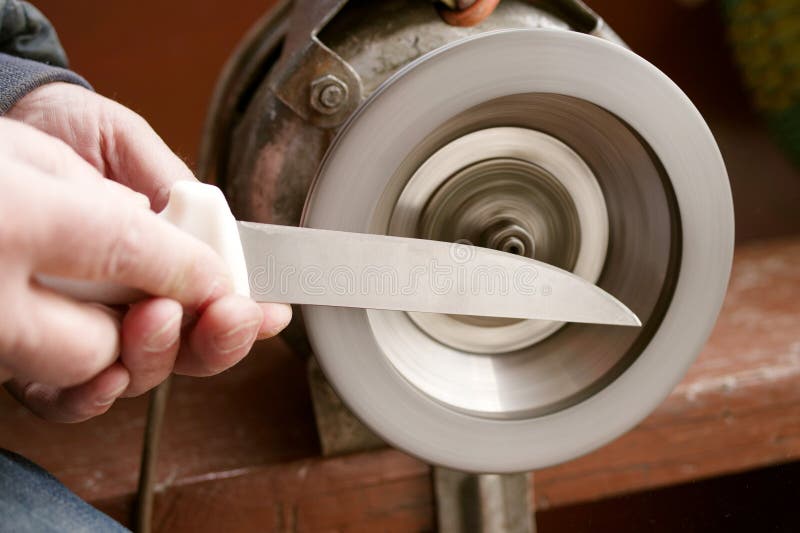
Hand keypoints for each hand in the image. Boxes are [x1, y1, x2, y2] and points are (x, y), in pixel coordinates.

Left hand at [1, 84, 291, 421]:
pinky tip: (107, 373)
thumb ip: (175, 190)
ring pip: (139, 375)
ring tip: (158, 316)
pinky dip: (92, 396)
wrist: (11, 122)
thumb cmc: (67, 134)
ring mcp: (84, 330)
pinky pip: (64, 399)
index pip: (215, 307)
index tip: (271, 311)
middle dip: (218, 340)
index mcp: (164, 262)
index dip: (248, 318)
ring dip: (161, 354)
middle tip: (226, 314)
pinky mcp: (32, 352)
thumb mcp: (130, 146)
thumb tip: (214, 235)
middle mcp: (129, 304)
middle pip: (190, 351)